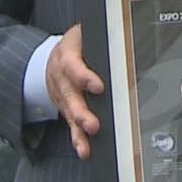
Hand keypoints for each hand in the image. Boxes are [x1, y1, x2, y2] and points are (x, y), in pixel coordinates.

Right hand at [44, 25, 103, 160]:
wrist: (55, 51)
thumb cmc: (79, 42)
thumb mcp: (86, 32)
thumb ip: (103, 38)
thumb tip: (125, 39)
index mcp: (66, 53)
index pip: (72, 65)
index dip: (83, 77)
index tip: (98, 87)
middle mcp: (60, 75)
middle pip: (69, 96)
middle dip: (81, 112)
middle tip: (93, 125)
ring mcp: (60, 93)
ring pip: (68, 113)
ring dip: (78, 131)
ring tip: (87, 145)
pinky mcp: (63, 106)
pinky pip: (69, 122)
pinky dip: (77, 137)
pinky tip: (84, 149)